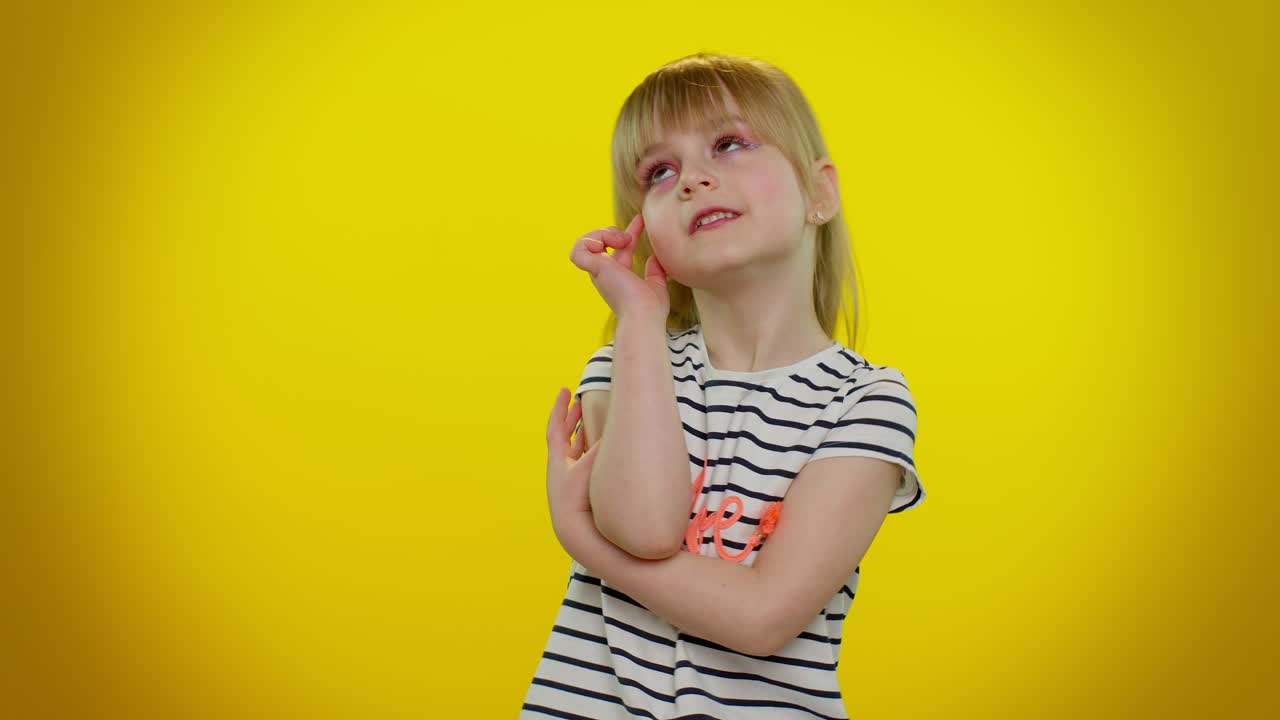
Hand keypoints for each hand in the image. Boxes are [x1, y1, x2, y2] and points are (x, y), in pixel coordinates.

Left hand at [545, 387, 600, 545]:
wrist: (574, 531)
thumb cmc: (579, 500)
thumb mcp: (590, 468)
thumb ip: (603, 447)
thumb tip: (619, 427)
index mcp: (557, 460)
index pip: (555, 427)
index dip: (559, 407)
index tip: (564, 390)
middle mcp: (559, 470)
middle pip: (563, 437)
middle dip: (571, 419)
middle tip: (579, 404)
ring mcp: (567, 482)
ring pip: (572, 452)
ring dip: (581, 437)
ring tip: (588, 425)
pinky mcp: (578, 492)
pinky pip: (582, 466)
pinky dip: (588, 455)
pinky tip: (598, 452)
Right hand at [568, 213, 670, 322]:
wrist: (644, 314)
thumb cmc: (650, 308)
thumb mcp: (656, 284)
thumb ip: (655, 272)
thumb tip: (655, 259)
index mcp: (619, 276)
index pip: (620, 247)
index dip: (630, 231)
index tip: (641, 220)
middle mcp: (605, 273)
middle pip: (599, 241)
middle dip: (612, 230)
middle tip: (628, 238)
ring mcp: (597, 271)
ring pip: (586, 242)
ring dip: (601, 234)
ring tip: (619, 240)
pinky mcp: (594, 269)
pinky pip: (578, 251)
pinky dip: (587, 243)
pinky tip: (602, 245)